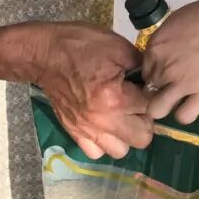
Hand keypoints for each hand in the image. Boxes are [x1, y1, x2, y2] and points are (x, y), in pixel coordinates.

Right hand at [26, 22, 151, 158]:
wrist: (43, 53)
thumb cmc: (80, 45)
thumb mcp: (117, 46)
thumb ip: (141, 65)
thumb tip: (153, 80)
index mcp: (115, 97)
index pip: (151, 108)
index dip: (154, 96)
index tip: (147, 88)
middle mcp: (102, 120)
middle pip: (142, 138)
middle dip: (144, 121)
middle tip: (137, 104)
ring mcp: (86, 130)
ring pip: (120, 151)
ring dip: (125, 135)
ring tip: (121, 117)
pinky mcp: (73, 133)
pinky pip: (96, 152)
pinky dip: (103, 142)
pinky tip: (104, 125)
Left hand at [142, 0, 198, 123]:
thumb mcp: (180, 20)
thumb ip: (168, 40)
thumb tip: (168, 50)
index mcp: (155, 46)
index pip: (145, 69)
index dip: (156, 71)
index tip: (167, 70)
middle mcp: (163, 68)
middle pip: (149, 88)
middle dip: (159, 88)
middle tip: (172, 85)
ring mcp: (181, 84)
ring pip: (157, 109)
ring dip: (164, 106)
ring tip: (177, 101)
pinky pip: (183, 116)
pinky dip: (185, 113)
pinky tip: (192, 105)